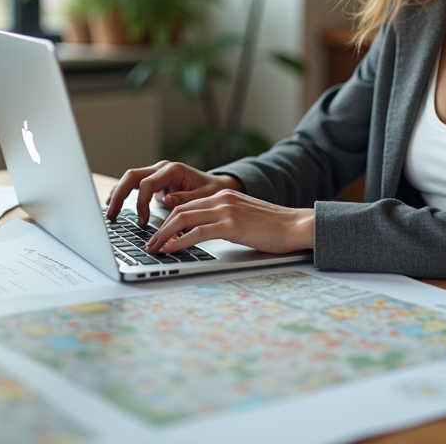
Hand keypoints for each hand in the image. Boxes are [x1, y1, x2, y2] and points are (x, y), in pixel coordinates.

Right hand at [105, 160, 243, 226]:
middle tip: (112, 214)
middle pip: (132, 176)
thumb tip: (167, 200)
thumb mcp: (205, 198)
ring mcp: (157, 174)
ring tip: (109, 212)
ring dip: (117, 193)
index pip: (147, 183)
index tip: (142, 222)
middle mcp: (162, 169)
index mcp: (173, 170)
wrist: (218, 187)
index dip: (141, 203)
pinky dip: (123, 193)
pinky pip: (134, 185)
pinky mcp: (154, 182)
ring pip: (130, 178)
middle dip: (119, 194)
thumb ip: (187, 199)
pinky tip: (113, 204)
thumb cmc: (213, 192)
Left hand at [144, 190, 314, 254]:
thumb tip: (203, 234)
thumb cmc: (273, 227)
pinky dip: (179, 241)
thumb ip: (223, 221)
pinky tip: (170, 250)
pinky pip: (196, 233)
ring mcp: (226, 210)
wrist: (296, 225)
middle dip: (161, 228)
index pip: (187, 206)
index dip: (168, 221)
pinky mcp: (231, 225)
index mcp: (223, 196)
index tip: (159, 235)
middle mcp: (221, 199)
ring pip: (183, 219)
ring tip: (154, 249)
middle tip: (150, 244)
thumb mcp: (243, 219)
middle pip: (180, 211)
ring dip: (164, 235)